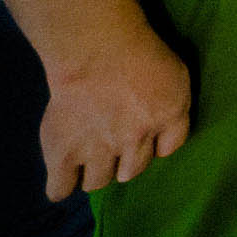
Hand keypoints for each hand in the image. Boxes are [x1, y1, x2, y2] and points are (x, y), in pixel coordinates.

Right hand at [38, 26, 190, 199]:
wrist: (93, 47)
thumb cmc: (135, 48)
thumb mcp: (175, 72)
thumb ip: (174, 106)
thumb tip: (163, 139)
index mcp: (168, 117)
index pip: (168, 149)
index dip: (154, 145)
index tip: (141, 137)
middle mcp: (136, 140)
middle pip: (131, 171)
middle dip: (122, 161)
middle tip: (109, 142)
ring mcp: (100, 150)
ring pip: (98, 182)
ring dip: (93, 171)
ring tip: (85, 154)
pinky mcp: (65, 154)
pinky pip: (60, 188)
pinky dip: (60, 186)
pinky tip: (63, 177)